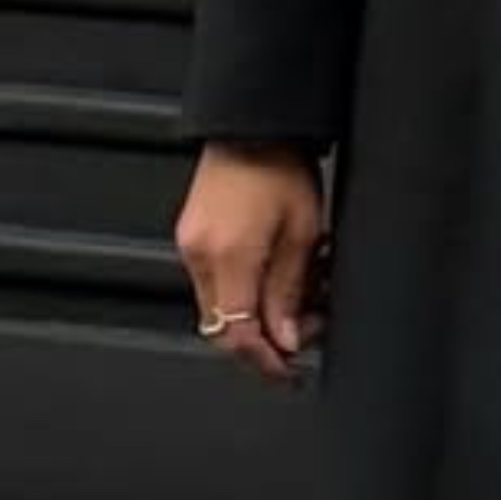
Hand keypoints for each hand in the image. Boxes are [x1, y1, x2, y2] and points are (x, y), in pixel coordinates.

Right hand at [175, 140, 328, 383]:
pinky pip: (216, 282)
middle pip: (225, 327)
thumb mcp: (305, 232)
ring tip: (306, 288)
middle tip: (310, 325)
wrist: (253, 126)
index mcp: (230, 257)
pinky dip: (248, 288)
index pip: (238, 336)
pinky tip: (282, 271)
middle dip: (267, 338)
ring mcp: (190, 247)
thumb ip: (291, 291)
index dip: (264, 362)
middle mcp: (200, 256)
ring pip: (222, 306)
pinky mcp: (191, 237)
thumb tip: (287, 339)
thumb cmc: (283, 167)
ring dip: (261, 312)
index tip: (288, 373)